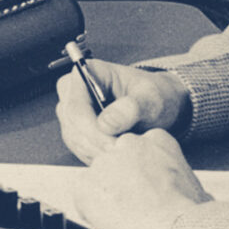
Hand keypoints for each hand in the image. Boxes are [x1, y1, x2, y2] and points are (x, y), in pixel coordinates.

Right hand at [54, 61, 189, 156]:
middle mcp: (72, 89)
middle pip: (72, 124)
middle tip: (122, 155)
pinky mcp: (74, 126)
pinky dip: (96, 155)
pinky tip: (116, 156)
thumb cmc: (155, 96)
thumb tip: (106, 124)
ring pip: (73, 138)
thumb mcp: (152, 98)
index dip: (92, 131)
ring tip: (123, 156)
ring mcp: (70, 109)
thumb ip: (132, 108)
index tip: (115, 146)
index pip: (77, 108)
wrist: (158, 105)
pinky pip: (78, 146)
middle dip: (96, 144)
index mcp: (87, 72)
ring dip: (96, 152)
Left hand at [67, 129, 209, 228]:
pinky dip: (93, 209)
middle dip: (121, 182)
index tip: (146, 188)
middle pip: (116, 162)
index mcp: (157, 140)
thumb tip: (191, 195)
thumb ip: (180, 180)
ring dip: (107, 196)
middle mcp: (127, 144)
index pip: (137, 151)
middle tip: (135, 204)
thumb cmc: (190, 213)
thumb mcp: (196, 187)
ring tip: (127, 216)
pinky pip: (83, 196)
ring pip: (99, 180)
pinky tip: (112, 219)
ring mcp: (104, 162)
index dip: (141, 173)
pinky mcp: (85, 183)